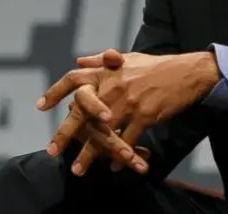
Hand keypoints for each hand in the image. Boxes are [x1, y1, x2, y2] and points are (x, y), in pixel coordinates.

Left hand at [44, 50, 146, 174]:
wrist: (187, 72)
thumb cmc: (156, 66)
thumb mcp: (128, 58)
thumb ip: (101, 61)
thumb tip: (79, 61)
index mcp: (106, 72)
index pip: (74, 79)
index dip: (55, 91)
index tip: (40, 106)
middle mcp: (113, 86)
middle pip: (82, 111)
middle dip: (66, 132)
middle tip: (52, 150)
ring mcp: (128, 102)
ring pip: (103, 132)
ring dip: (90, 153)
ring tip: (78, 170)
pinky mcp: (144, 116)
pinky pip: (127, 140)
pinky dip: (120, 154)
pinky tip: (114, 166)